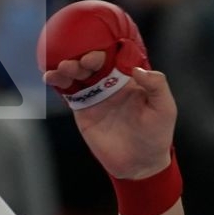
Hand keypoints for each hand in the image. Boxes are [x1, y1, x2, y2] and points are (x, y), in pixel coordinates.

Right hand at [43, 57, 175, 178]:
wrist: (140, 164)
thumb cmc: (156, 135)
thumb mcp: (164, 108)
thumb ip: (156, 85)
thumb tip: (137, 69)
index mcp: (129, 78)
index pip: (115, 56)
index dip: (105, 50)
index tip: (97, 54)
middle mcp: (111, 82)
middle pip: (93, 62)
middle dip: (83, 58)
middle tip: (78, 62)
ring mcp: (96, 95)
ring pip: (78, 74)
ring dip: (68, 67)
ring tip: (63, 68)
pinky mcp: (82, 110)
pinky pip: (68, 92)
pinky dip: (58, 83)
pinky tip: (49, 77)